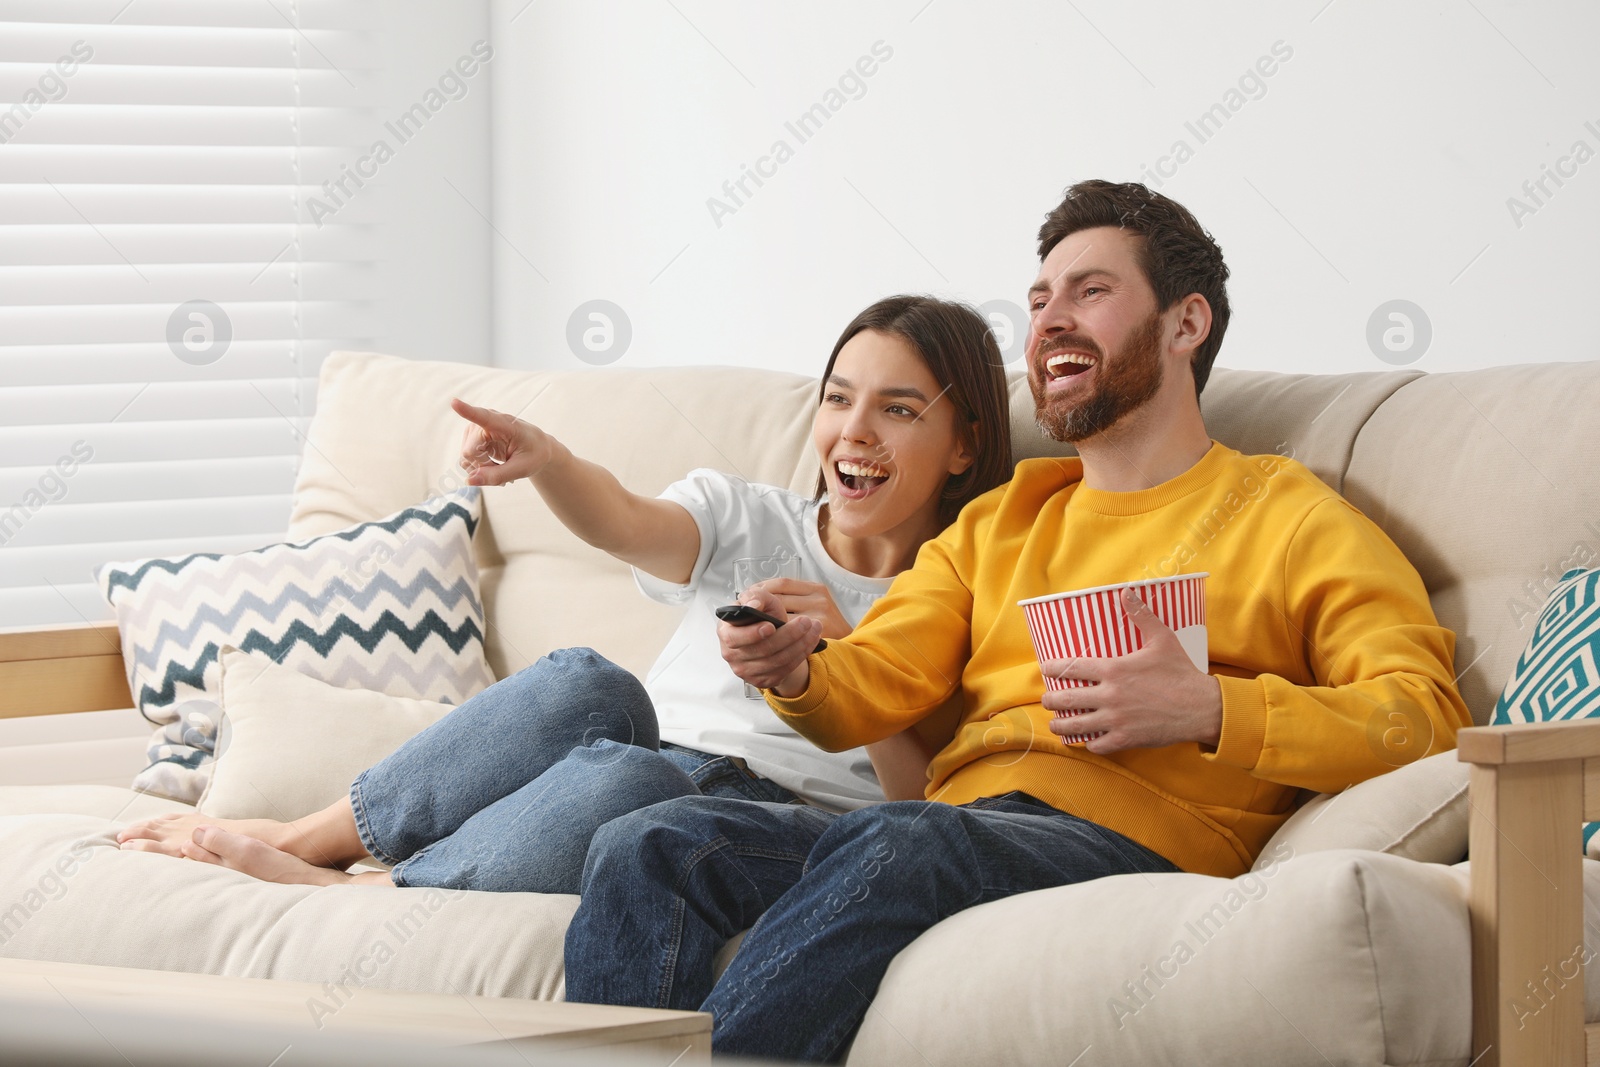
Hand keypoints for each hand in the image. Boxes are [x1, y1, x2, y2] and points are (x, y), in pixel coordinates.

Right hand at [451, 398, 554, 485]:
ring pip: (466, 457)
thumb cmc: (533, 454)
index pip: (484, 417)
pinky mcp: (471, 439)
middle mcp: (486, 423)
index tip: (454, 402)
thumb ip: (497, 475)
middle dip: (483, 467)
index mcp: (506, 425)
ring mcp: (476, 430)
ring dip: (481, 469)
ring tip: (501, 468)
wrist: (536, 448)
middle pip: (469, 451)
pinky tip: (494, 468)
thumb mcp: (521, 469)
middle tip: (505, 475)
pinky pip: (466, 460)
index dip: (468, 411)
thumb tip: (469, 481)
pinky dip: (478, 469)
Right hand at [718, 586, 820, 696]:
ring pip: (778, 661)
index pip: (735, 638)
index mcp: (726, 632)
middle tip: (806, 621)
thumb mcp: (758, 600)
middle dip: (789, 635)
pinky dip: (801, 655)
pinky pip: (785, 670)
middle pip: (763, 650)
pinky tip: (810, 641)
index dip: (753, 633)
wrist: (768, 635)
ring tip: (814, 628)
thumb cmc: (760, 616)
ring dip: (800, 644)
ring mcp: (747, 671)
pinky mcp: (763, 680)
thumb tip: (754, 605)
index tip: (771, 626)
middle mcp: (732, 655)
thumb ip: (755, 596)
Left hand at [748, 578, 851, 639]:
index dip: (762, 589)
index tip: (748, 595)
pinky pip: (789, 635)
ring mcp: (819, 618)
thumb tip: (757, 596)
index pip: (782, 583)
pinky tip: (764, 642)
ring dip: (762, 624)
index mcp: (816, 588)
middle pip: (779, 600)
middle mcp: (819, 600)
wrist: (846, 642)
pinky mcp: (816, 637)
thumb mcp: (813, 603)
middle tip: (743, 614)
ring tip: (750, 628)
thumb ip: (793, 597)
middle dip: (758, 607)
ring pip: (781, 619)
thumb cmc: (825, 622)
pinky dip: (774, 638)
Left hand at [1042, 588, 1222, 753]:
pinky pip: (1097, 745)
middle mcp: (1110, 695)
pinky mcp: (1126, 738)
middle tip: (1047, 700)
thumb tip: (1127, 591)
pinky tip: (1087, 739)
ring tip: (1055, 724)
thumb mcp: (1162, 639)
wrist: (1201, 707)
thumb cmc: (1181, 672)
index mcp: (1114, 669)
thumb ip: (1141, 615)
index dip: (1053, 668)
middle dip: (1051, 700)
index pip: (1072, 667)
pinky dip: (1089, 743)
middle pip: (1066, 699)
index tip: (1045, 669)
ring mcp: (1116, 719)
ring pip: (1076, 726)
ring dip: (1061, 725)